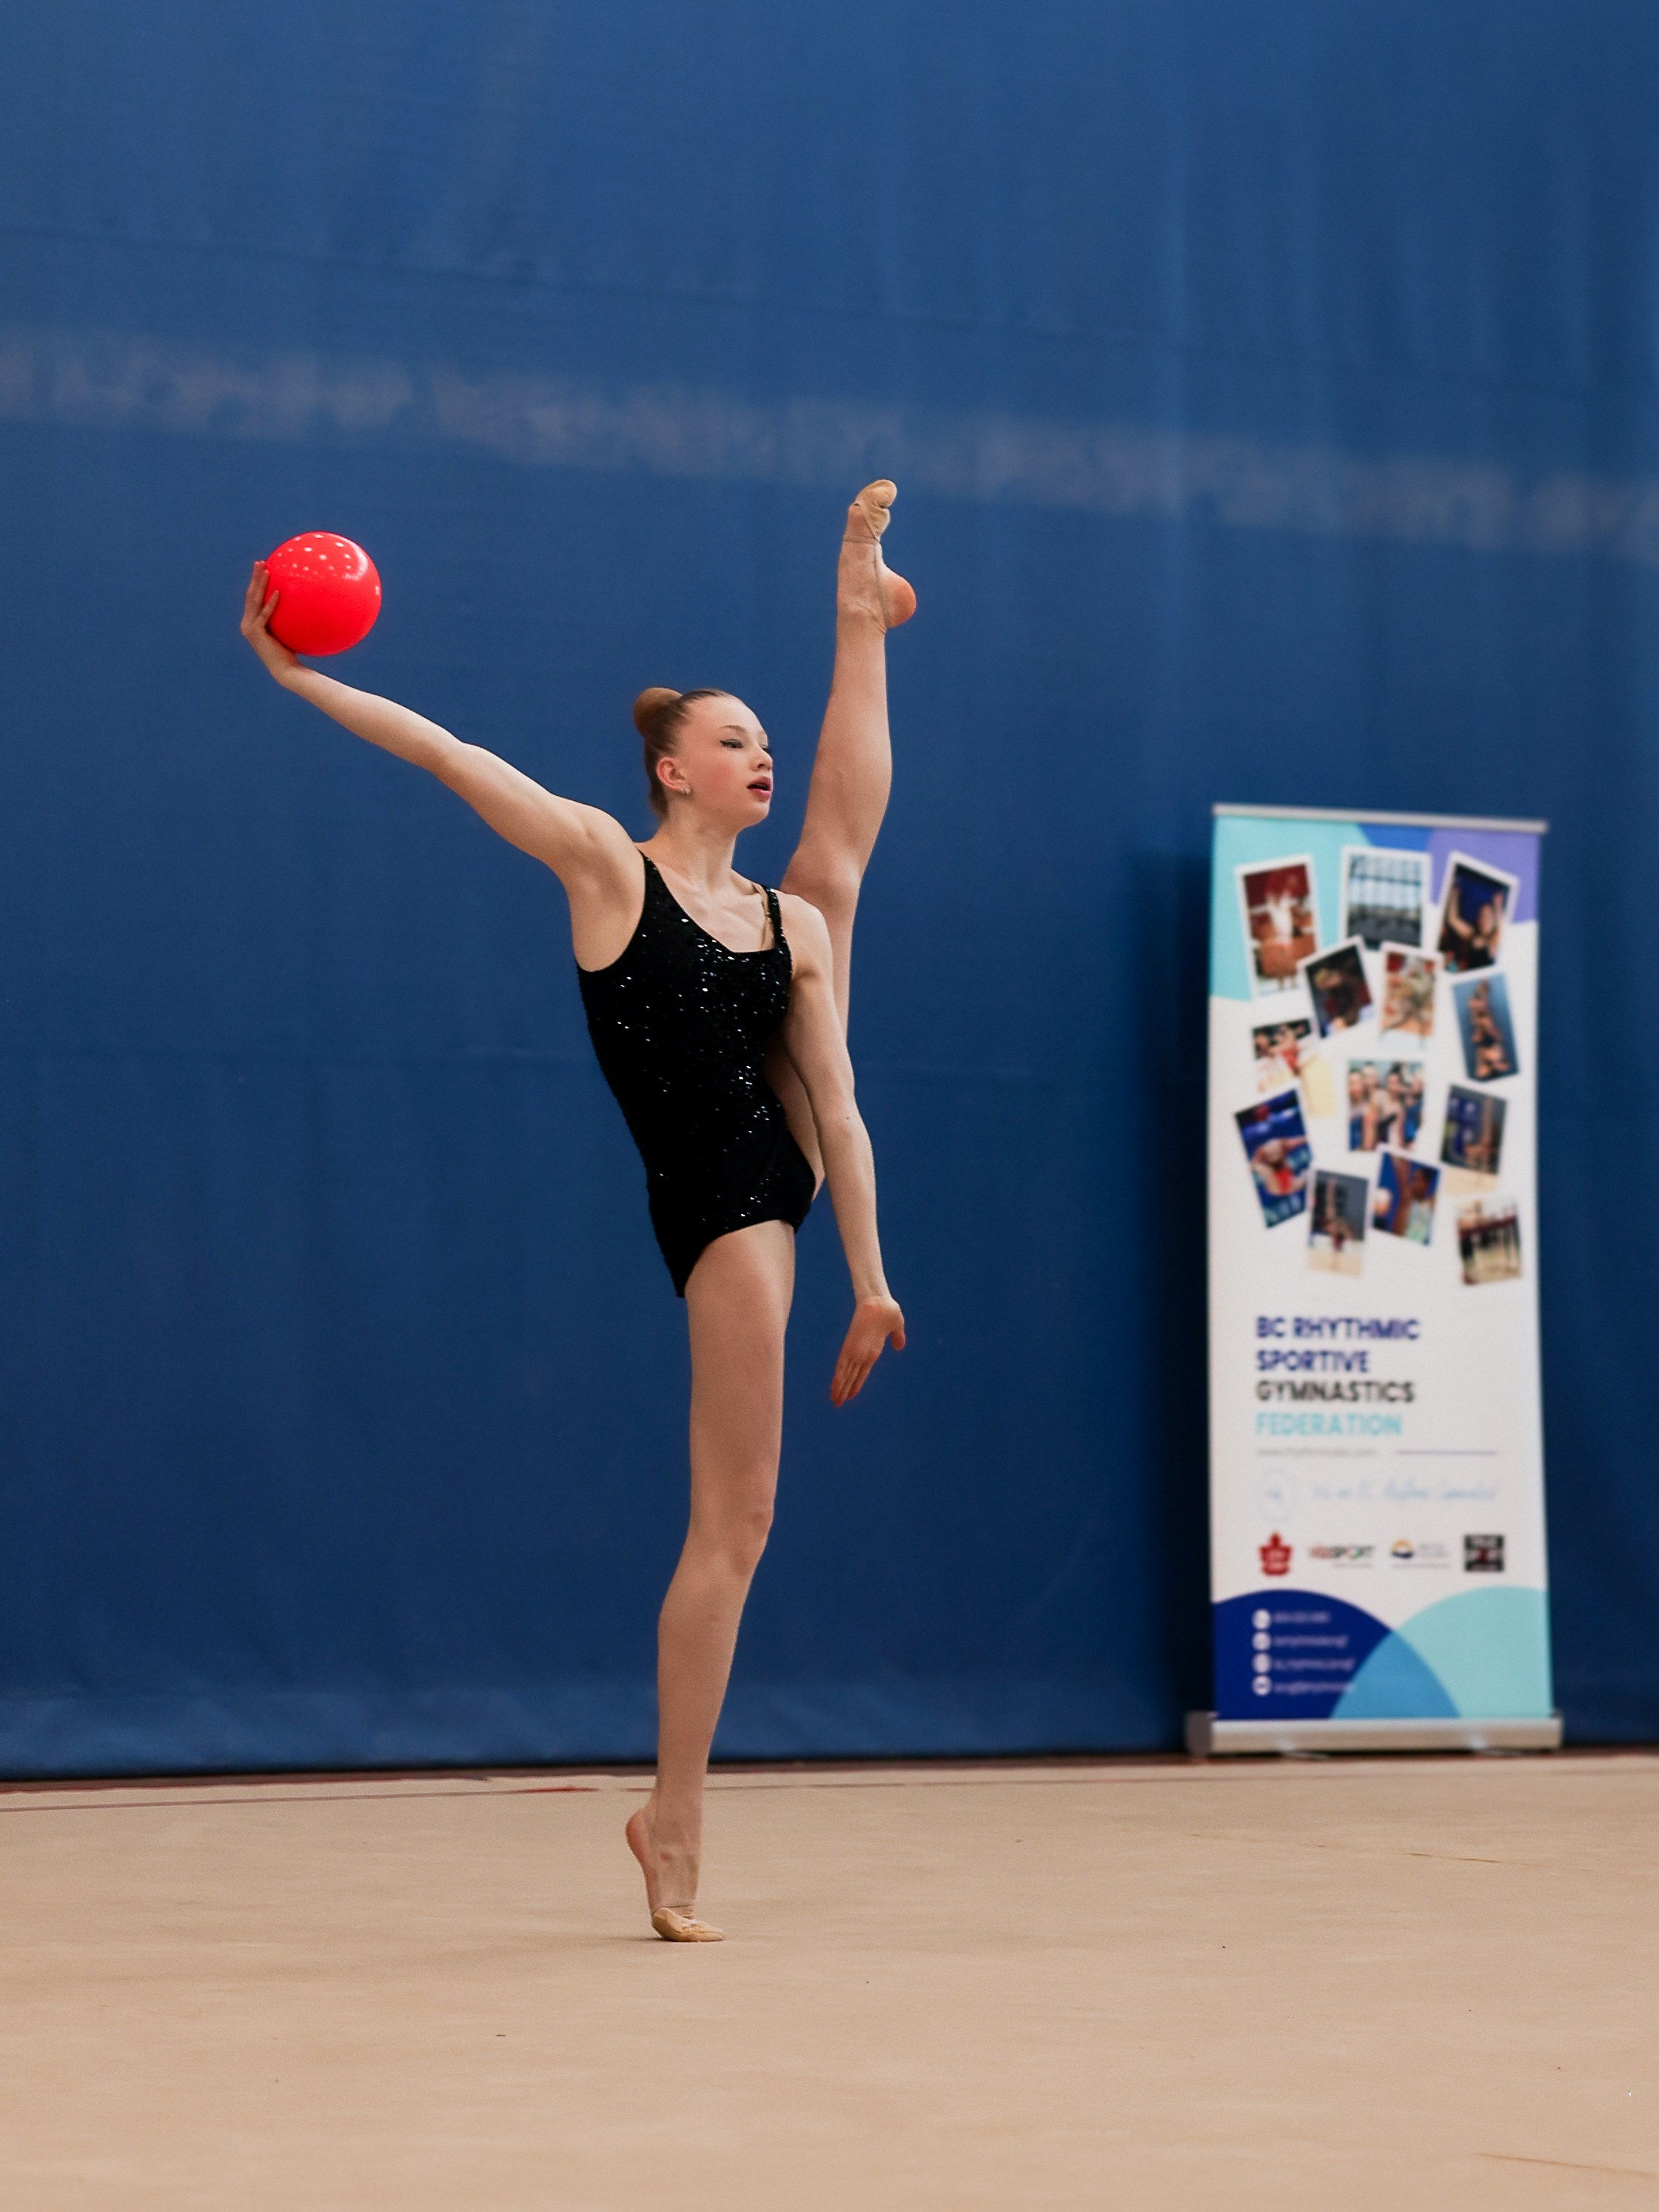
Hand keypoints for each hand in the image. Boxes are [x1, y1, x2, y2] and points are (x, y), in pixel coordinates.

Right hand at [240, 561, 299, 681]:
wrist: (286, 669)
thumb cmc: (291, 651)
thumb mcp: (288, 629)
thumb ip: (288, 616)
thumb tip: (303, 600)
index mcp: (252, 622)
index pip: (253, 598)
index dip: (256, 582)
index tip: (262, 567)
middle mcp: (247, 623)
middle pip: (250, 595)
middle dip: (255, 577)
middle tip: (260, 562)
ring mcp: (249, 628)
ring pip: (253, 601)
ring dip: (259, 584)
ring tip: (265, 570)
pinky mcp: (255, 633)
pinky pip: (264, 615)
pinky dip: (270, 603)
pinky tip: (278, 592)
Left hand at [830, 1295, 904, 1405]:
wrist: (879, 1301)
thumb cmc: (888, 1310)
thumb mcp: (896, 1326)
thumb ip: (897, 1337)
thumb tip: (899, 1347)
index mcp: (871, 1350)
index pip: (862, 1371)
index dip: (856, 1383)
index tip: (850, 1394)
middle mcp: (861, 1353)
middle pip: (851, 1376)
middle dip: (844, 1390)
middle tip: (836, 1403)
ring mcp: (855, 1350)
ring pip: (845, 1374)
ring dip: (840, 1388)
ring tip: (834, 1401)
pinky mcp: (850, 1346)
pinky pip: (842, 1366)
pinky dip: (838, 1378)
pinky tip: (834, 1388)